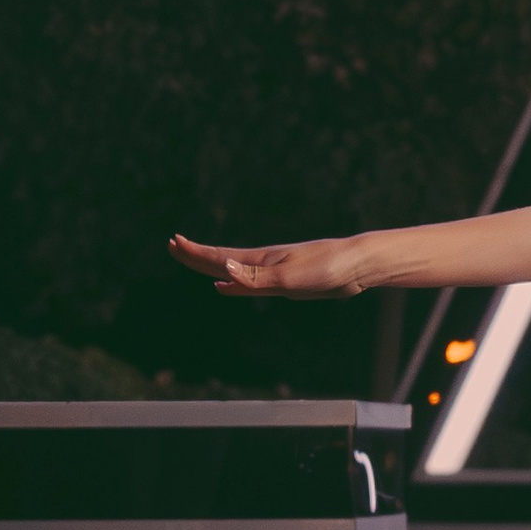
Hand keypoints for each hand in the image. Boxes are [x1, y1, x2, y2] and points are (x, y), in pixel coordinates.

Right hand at [170, 232, 364, 298]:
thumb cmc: (327, 268)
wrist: (358, 266)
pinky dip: (233, 285)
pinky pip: (249, 284)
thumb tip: (223, 270)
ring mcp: (274, 271)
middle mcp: (263, 263)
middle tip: (174, 246)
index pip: (219, 257)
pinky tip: (227, 287)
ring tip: (195, 263)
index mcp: (261, 261)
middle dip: (196, 256)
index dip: (195, 253)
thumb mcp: (290, 277)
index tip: (173, 242)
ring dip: (212, 268)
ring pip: (234, 271)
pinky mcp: (286, 282)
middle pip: (222, 260)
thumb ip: (256, 278)